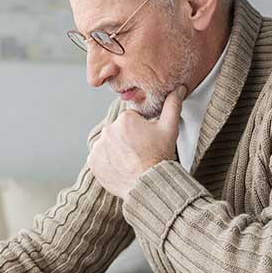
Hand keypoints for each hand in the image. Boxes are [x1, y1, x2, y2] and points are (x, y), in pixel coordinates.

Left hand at [87, 85, 185, 199]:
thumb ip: (172, 105)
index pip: (130, 121)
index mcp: (124, 118)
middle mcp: (108, 130)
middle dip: (127, 141)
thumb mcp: (170, 128)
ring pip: (109, 145)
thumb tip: (178, 88)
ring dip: (116, 151)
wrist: (149, 184)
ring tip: (130, 162)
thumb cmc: (160, 156)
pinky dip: (107, 163)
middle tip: (140, 154)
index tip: (146, 143)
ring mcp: (98, 147)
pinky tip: (120, 168)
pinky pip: (100, 159)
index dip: (140, 132)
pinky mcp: (93, 162)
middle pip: (118, 133)